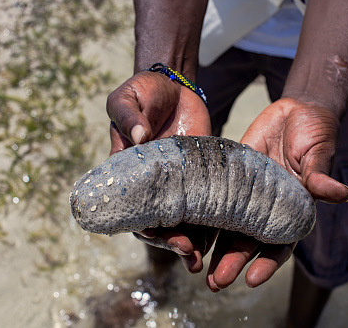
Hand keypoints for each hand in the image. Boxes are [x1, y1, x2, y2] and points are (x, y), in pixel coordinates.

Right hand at [107, 70, 215, 269]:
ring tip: (201, 261)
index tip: (153, 233)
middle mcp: (153, 185)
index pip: (131, 206)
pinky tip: (221, 240)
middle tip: (187, 252)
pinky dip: (211, 224)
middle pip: (158, 223)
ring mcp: (178, 184)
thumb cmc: (143, 93)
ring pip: (183, 222)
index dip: (141, 224)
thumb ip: (128, 115)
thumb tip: (139, 137)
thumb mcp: (126, 98)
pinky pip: (206, 205)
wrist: (174, 87)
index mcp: (129, 173)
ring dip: (191, 242)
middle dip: (171, 240)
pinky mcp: (201, 178)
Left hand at [204, 98, 347, 290]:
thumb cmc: (314, 133)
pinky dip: (201, 212)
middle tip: (215, 283)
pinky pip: (213, 196)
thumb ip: (320, 175)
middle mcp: (266, 207)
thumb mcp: (318, 153)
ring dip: (213, 247)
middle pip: (248, 241)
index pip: (279, 243)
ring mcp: (246, 194)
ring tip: (194, 264)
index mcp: (291, 209)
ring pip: (227, 225)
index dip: (266, 263)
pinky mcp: (230, 176)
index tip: (251, 280)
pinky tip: (186, 226)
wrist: (295, 110)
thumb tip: (342, 194)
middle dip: (232, 262)